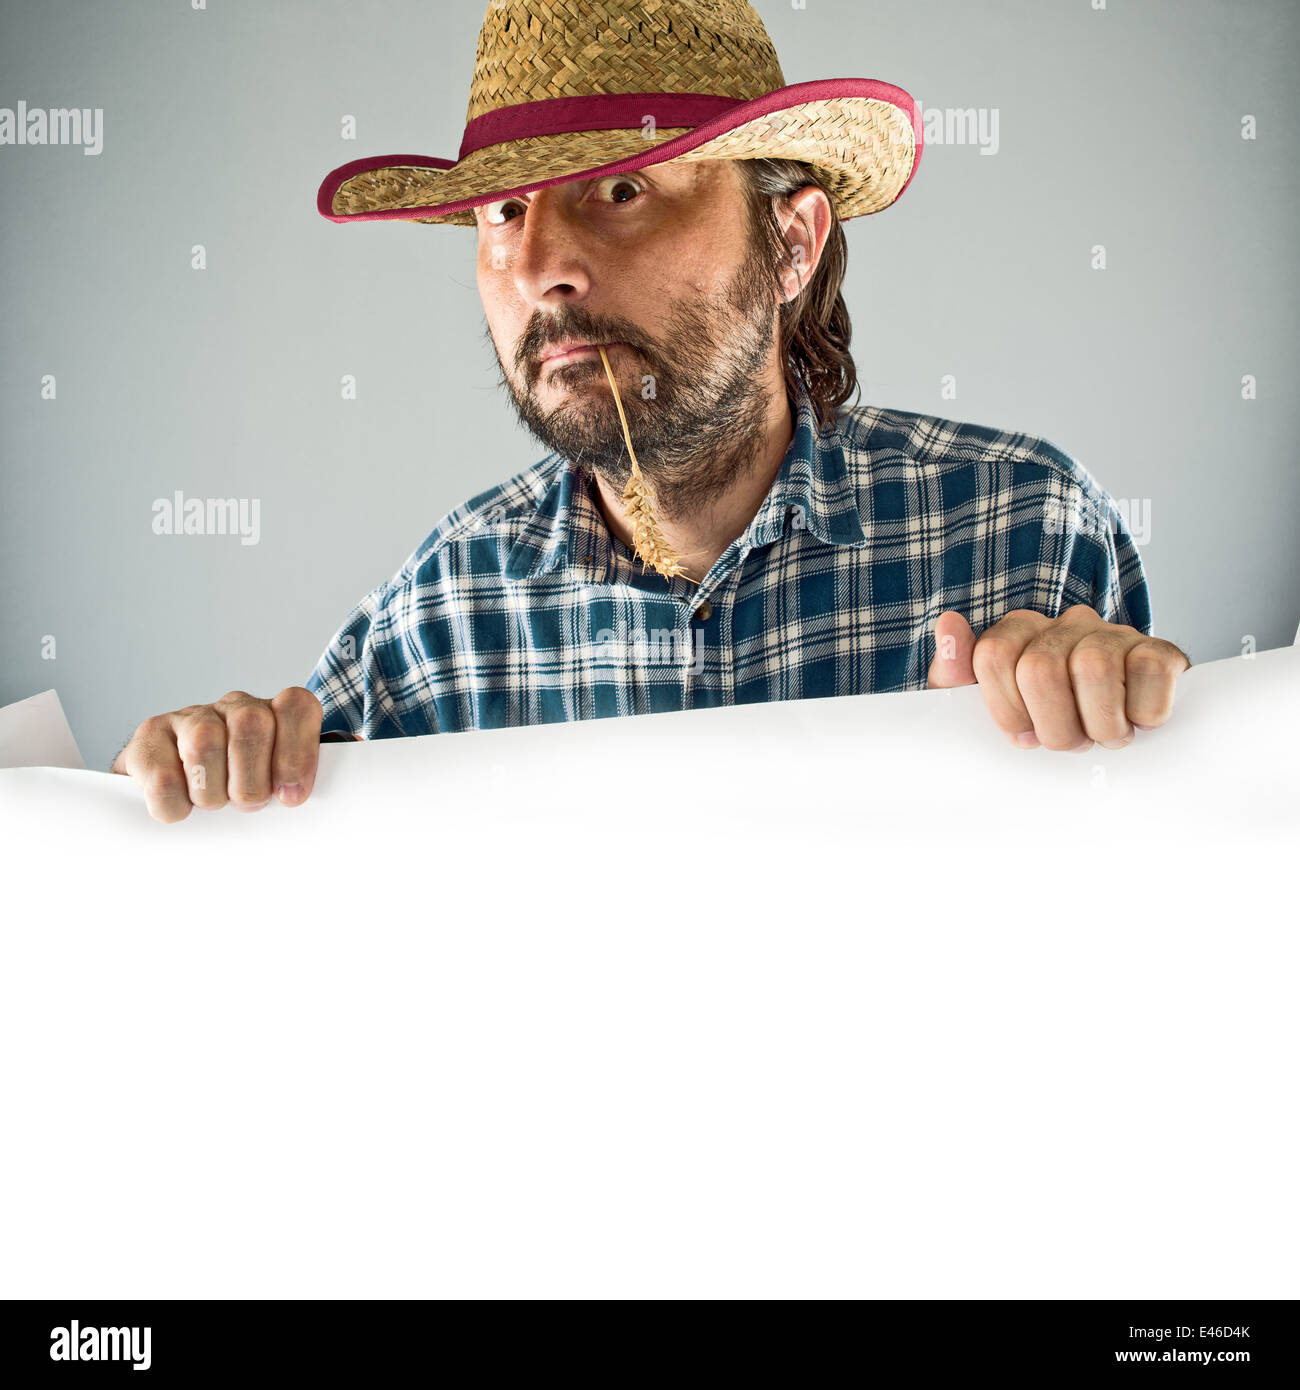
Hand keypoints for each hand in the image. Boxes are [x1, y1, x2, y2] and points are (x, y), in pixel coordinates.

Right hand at [110, 687, 324, 821]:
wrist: (175, 793)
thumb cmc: (242, 790)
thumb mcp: (282, 783)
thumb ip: (314, 773)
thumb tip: (355, 762)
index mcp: (275, 713)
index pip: (297, 705)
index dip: (297, 752)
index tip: (290, 797)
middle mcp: (234, 707)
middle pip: (252, 725)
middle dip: (251, 780)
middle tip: (247, 803)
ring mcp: (190, 717)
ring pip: (204, 742)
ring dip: (212, 792)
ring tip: (214, 804)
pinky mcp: (149, 737)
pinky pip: (163, 774)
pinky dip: (175, 805)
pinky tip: (182, 808)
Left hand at [926, 606, 1190, 750]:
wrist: (1124, 730)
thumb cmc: (1044, 722)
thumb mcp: (987, 707)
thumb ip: (955, 675)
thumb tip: (949, 623)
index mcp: (1019, 633)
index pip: (993, 656)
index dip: (1006, 710)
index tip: (1024, 735)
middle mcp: (1066, 624)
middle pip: (1040, 669)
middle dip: (1054, 727)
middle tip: (1071, 742)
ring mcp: (1114, 634)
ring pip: (1094, 669)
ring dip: (1100, 725)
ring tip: (1104, 736)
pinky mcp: (1160, 650)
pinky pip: (1150, 671)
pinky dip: (1144, 712)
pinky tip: (1138, 720)